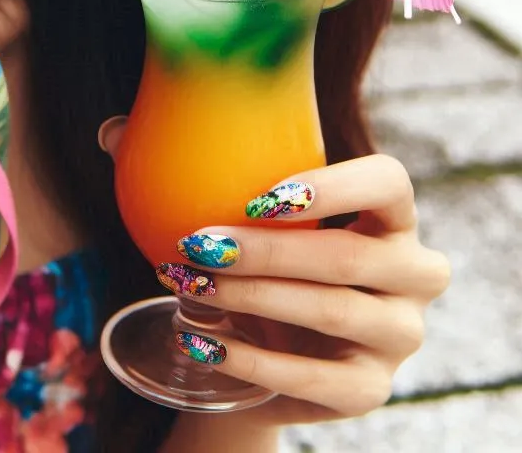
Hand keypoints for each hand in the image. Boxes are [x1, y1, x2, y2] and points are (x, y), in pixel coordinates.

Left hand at [100, 120, 449, 424]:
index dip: (336, 185)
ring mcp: (399, 336)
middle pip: (350, 256)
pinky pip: (315, 377)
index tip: (263, 195)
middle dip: (267, 250)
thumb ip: (183, 163)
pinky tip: (198, 337)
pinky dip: (251, 356)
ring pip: (334, 311)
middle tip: (196, 243)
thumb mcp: (240, 213)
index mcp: (389, 214)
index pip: (389, 182)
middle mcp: (411, 272)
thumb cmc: (260, 257)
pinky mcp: (370, 389)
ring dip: (253, 296)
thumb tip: (110, 131)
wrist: (268, 346)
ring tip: (186, 282)